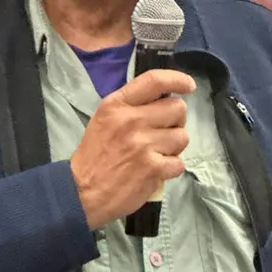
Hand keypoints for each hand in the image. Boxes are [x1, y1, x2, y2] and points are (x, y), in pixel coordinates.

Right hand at [70, 68, 195, 231]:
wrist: (82, 192)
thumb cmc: (94, 155)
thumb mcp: (104, 119)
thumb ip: (131, 106)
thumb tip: (163, 100)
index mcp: (117, 105)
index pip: (154, 81)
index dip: (177, 79)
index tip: (188, 85)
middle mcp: (132, 121)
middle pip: (177, 108)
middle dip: (175, 120)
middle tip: (163, 132)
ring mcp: (144, 145)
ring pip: (182, 136)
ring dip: (174, 146)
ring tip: (157, 153)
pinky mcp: (154, 168)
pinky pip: (179, 162)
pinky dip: (170, 169)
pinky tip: (155, 171)